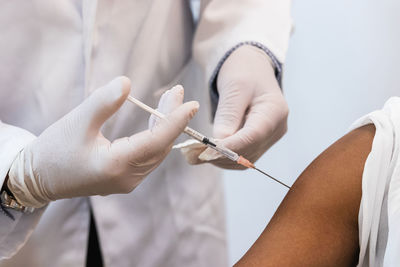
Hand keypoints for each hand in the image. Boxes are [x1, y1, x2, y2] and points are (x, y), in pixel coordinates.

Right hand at [8, 77, 198, 207]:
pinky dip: (156, 137)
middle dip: (172, 118)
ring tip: (170, 99)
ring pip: (157, 151)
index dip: (176, 120)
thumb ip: (104, 102)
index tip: (191, 103)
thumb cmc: (54, 150)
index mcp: (116, 165)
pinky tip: (157, 119)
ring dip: (165, 126)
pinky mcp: (125, 179)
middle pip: (160, 145)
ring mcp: (128, 181)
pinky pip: (149, 156)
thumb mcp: (77, 121)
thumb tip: (127, 82)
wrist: (39, 179)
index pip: (157, 141)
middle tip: (177, 92)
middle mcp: (128, 178)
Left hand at [182, 45, 287, 168]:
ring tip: (193, 154)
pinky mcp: (260, 143)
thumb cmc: (243, 71)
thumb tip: (219, 144)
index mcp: (275, 111)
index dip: (229, 147)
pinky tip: (206, 152)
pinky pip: (241, 156)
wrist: (252, 68)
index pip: (252, 135)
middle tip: (191, 154)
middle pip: (248, 150)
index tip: (206, 152)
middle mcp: (277, 128)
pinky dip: (223, 157)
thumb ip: (228, 115)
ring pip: (243, 158)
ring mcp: (270, 138)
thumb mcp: (234, 87)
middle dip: (219, 155)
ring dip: (218, 159)